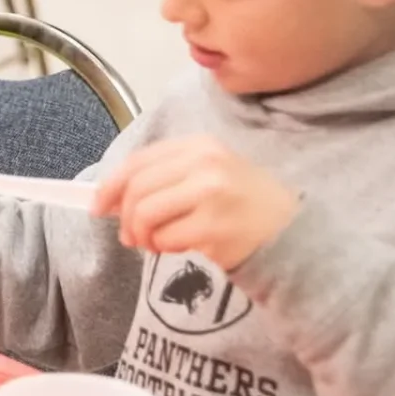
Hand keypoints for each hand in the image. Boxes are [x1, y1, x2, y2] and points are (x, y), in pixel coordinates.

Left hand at [91, 137, 298, 270]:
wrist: (296, 233)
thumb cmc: (245, 205)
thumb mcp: (208, 174)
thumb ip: (164, 177)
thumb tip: (110, 197)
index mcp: (200, 146)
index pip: (138, 161)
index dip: (110, 185)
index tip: (98, 205)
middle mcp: (206, 164)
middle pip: (136, 188)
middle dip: (124, 217)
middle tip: (129, 236)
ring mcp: (211, 195)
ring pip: (145, 214)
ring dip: (141, 235)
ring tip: (153, 244)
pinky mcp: (214, 227)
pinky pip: (165, 240)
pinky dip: (163, 248)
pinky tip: (178, 249)